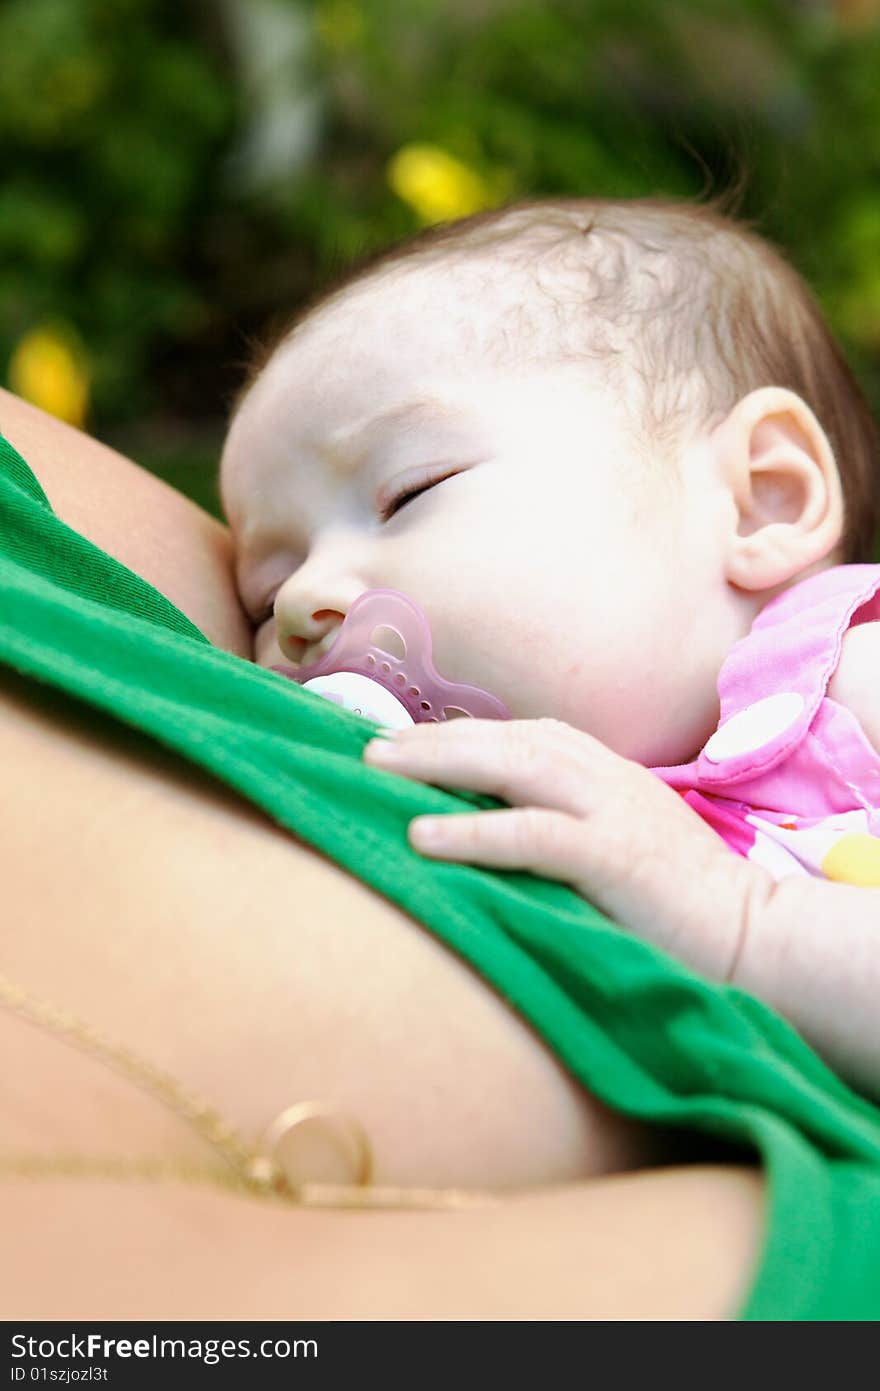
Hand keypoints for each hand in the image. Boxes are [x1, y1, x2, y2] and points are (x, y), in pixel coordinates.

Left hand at [363, 717, 774, 982]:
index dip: (457, 733)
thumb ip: (563, 822)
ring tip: (378, 771)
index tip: (401, 740)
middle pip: (503, 738)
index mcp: (602, 770)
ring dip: (439, 764)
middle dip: (432, 739)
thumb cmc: (675, 900)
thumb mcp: (615, 842)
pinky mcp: (614, 855)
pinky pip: (533, 833)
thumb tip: (487, 823)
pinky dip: (475, 830)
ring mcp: (610, 809)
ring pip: (512, 765)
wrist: (749, 934)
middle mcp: (602, 775)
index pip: (517, 734)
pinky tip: (425, 835)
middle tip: (368, 747)